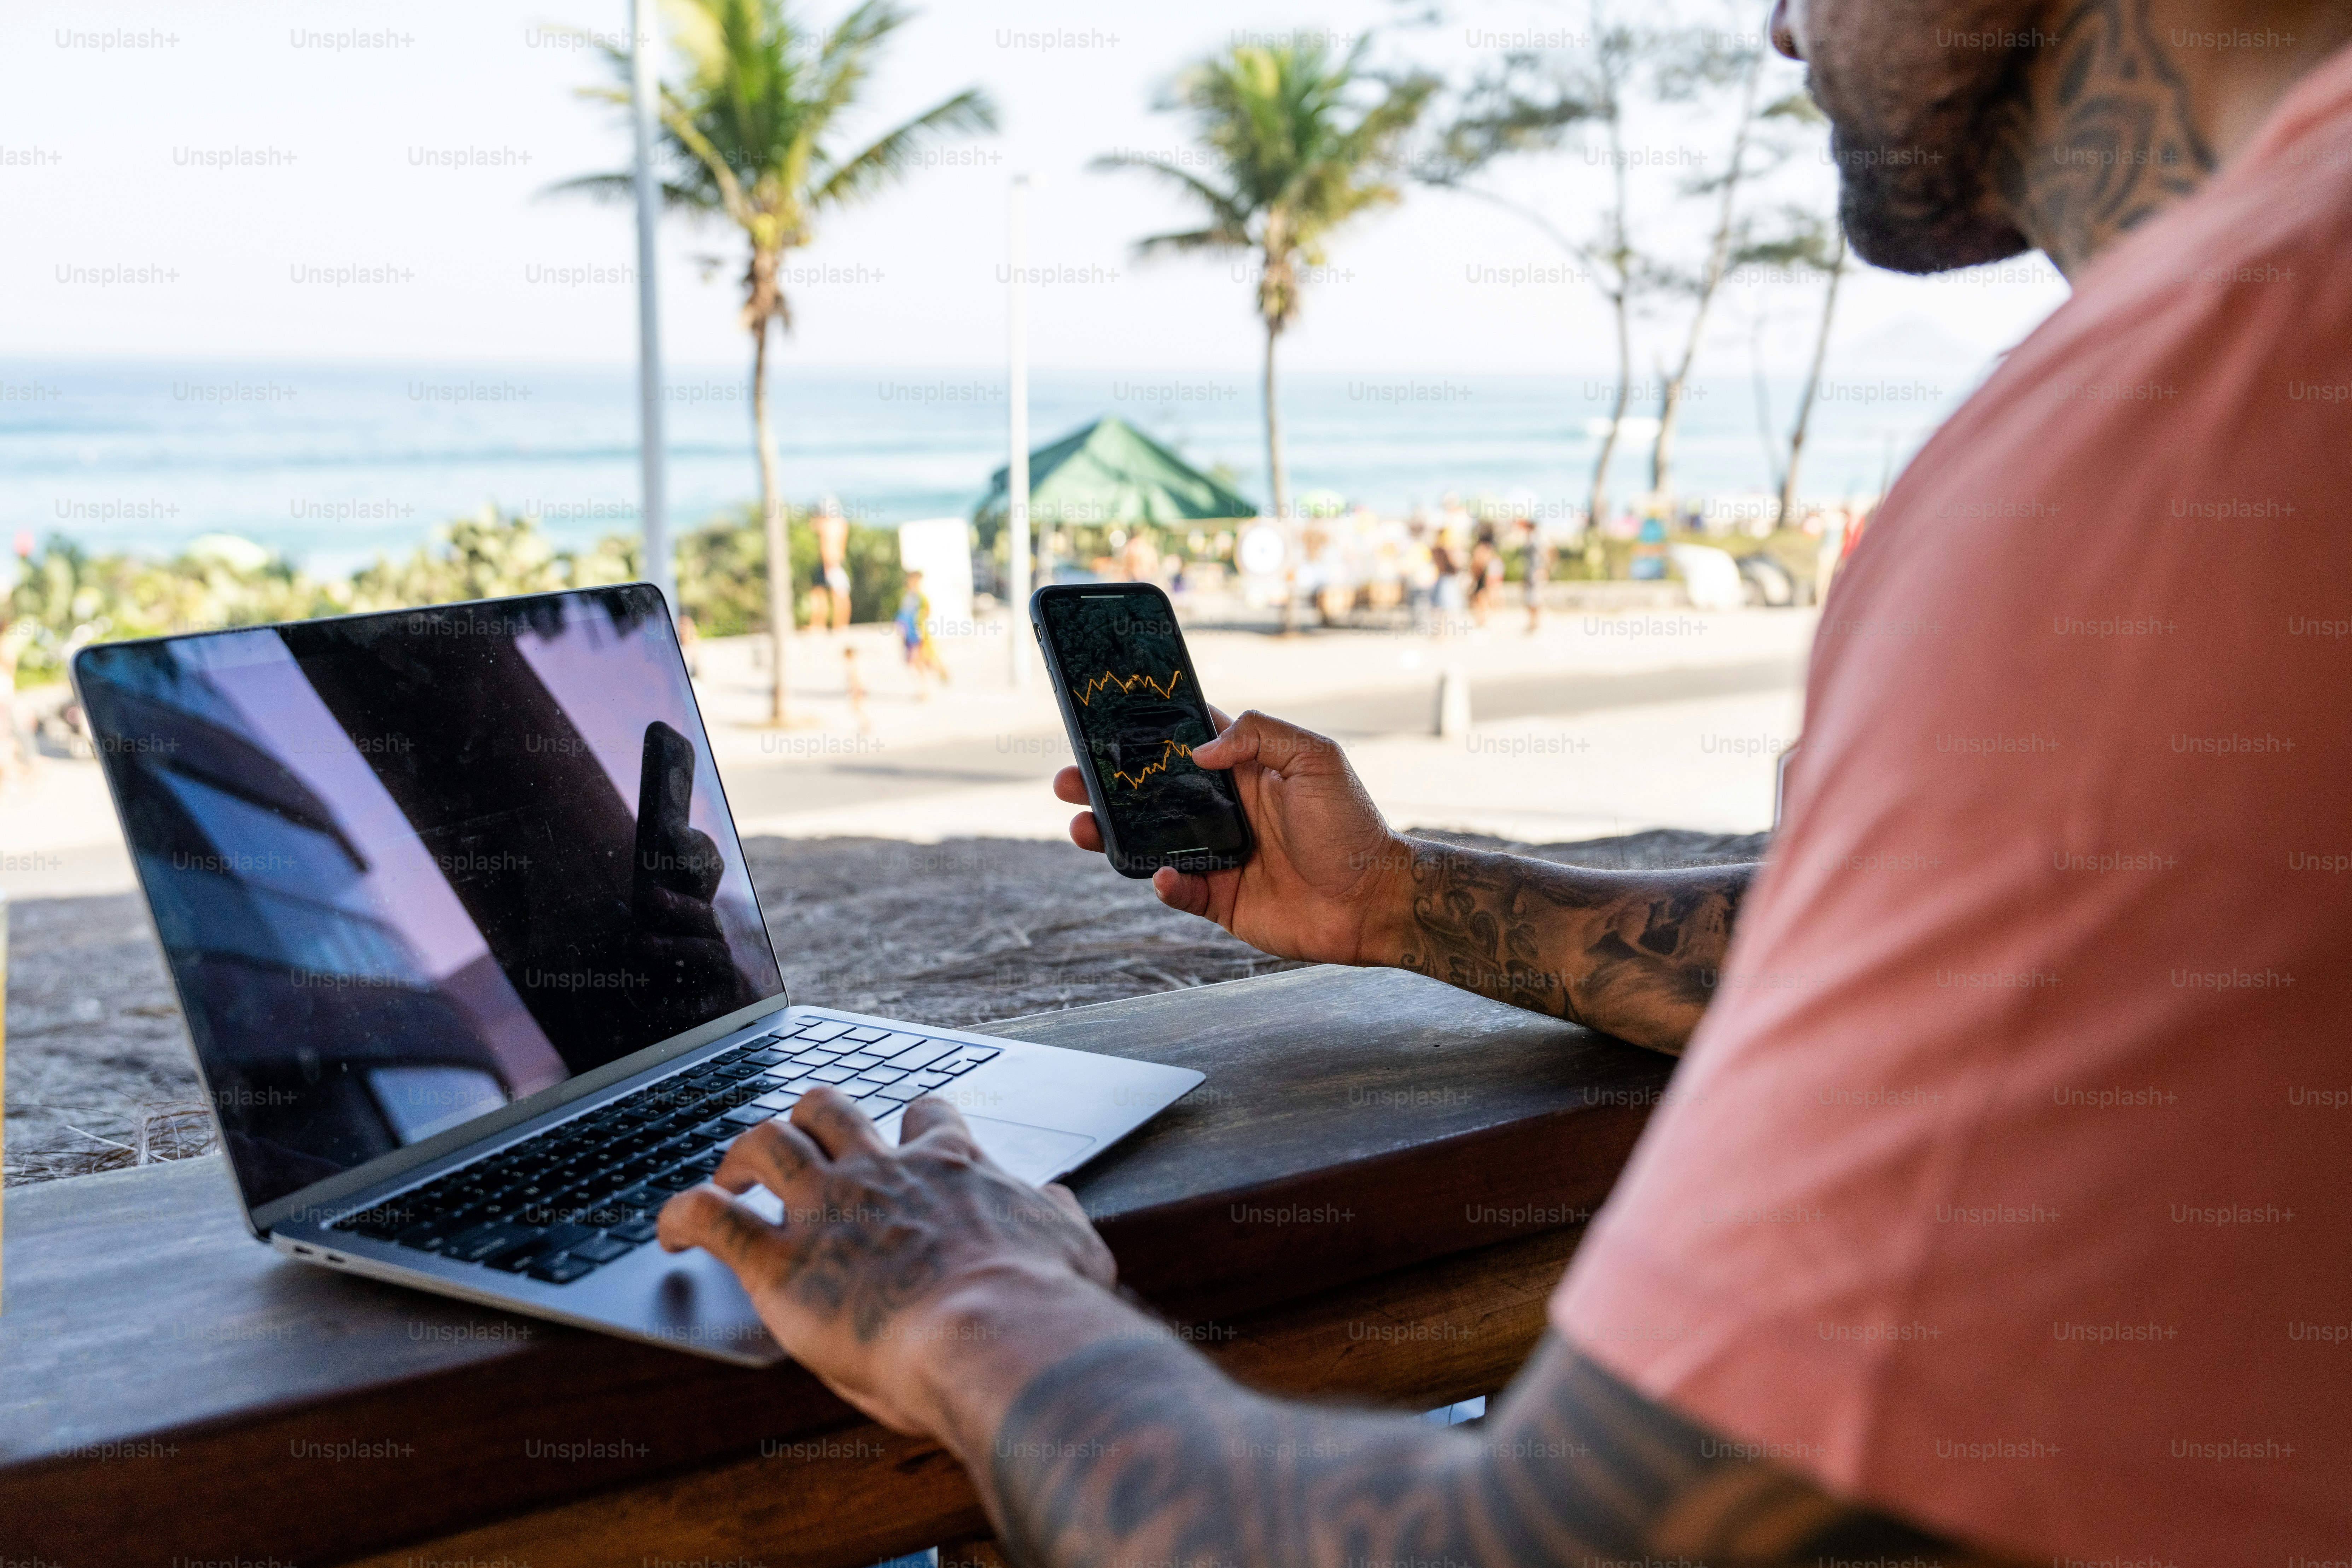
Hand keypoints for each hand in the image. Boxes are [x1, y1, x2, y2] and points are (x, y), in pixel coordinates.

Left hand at [657, 1089, 1119, 1432]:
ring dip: (737, 1155)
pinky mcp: (779, 1262)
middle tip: (794, 1152)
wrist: (996, 1333)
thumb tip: (1057, 1200)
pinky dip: (680, 1215)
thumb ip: (1058, 1220)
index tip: (904, 1136)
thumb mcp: (1074, 1248)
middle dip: (806, 1120)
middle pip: (829, 1107)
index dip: (910, 1122)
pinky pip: (710, 1217)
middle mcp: (881, 1174)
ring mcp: (827, 1211)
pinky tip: (669, 1232)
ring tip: (727, 1178)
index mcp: (951, 1169)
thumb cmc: (1041, 1303)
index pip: (927, 1117)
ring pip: (764, 1142)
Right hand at [1054, 707, 1410, 966]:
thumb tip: (1199, 749)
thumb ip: (1258, 736)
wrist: (1374, 899)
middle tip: (1067, 780)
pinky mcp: (1222, 899)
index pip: (1182, 743)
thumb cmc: (1352, 825)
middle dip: (1106, 786)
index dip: (1143, 733)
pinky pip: (1179, 890)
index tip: (1101, 723)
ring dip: (1114, 834)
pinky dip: (1165, 884)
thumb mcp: (1315, 758)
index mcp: (1242, 771)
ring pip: (1151, 843)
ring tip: (1083, 826)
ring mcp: (1220, 855)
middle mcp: (1224, 811)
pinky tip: (1160, 876)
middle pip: (1150, 794)